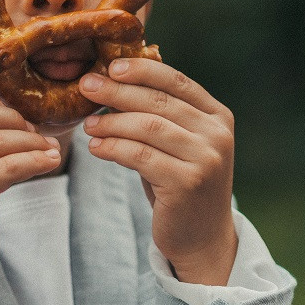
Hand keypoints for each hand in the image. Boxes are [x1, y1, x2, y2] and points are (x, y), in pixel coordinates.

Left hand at [80, 57, 237, 285]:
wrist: (201, 238)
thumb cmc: (179, 181)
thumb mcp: (176, 142)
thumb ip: (159, 113)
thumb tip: (111, 78)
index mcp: (217, 115)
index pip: (177, 81)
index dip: (142, 70)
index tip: (111, 66)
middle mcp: (217, 134)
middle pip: (159, 102)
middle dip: (118, 91)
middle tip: (86, 86)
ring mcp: (206, 159)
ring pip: (148, 127)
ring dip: (111, 122)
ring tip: (88, 125)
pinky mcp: (187, 183)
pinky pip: (140, 156)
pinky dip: (113, 148)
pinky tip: (96, 148)